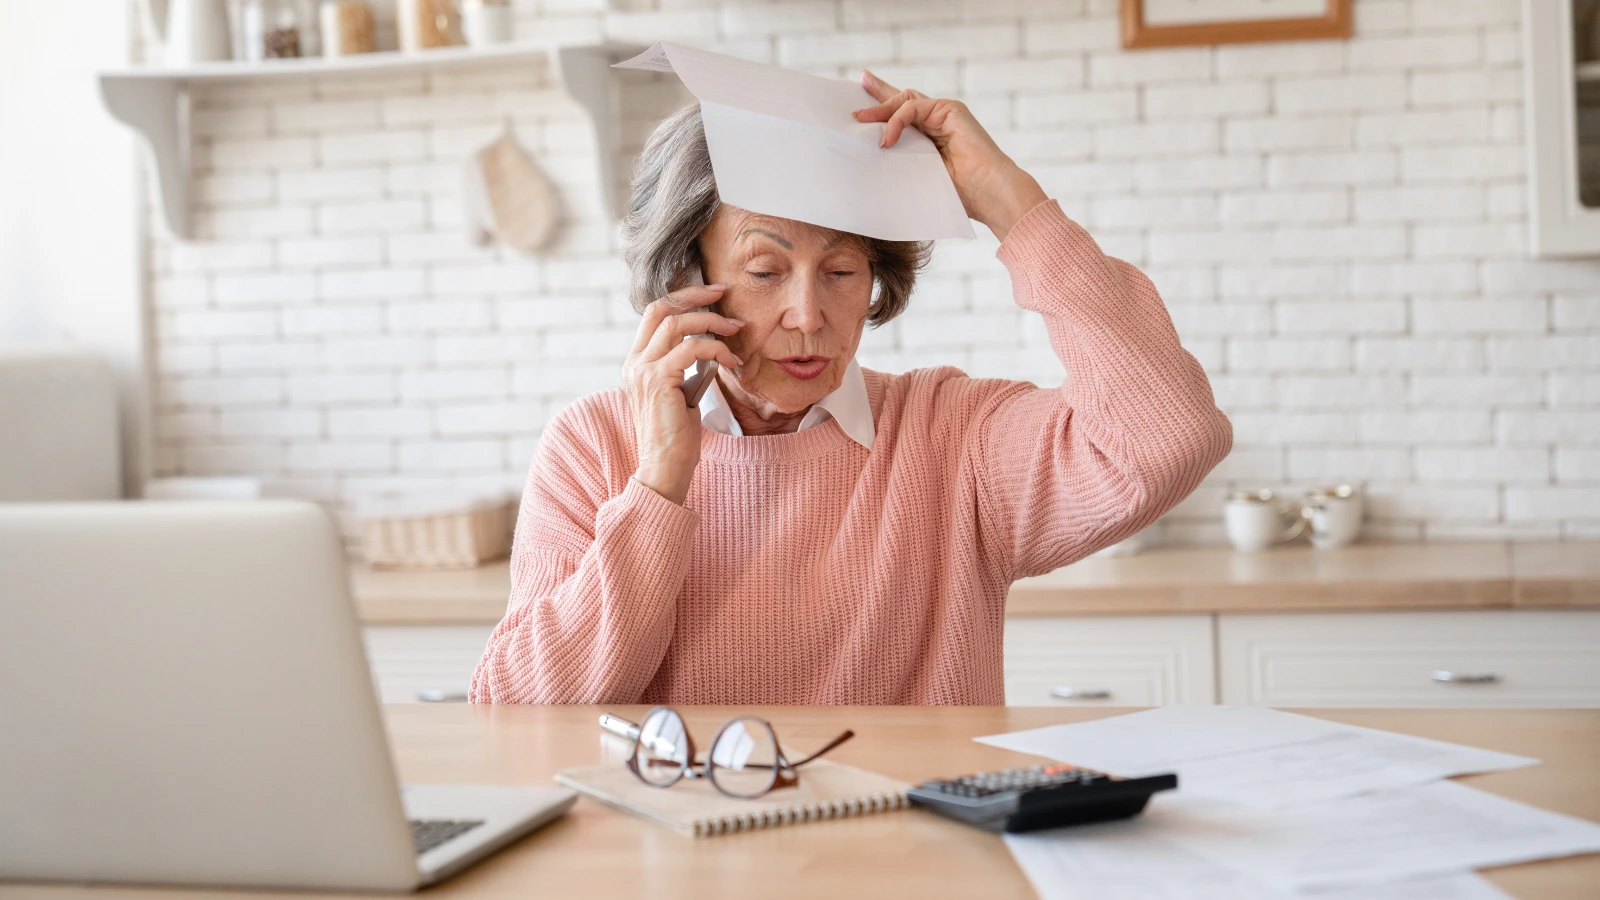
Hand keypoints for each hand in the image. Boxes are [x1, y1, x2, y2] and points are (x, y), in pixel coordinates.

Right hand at [624, 285, 744, 505]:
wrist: (665, 467)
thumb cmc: (677, 435)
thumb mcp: (679, 392)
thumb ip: (684, 366)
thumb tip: (708, 345)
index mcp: (636, 362)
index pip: (654, 314)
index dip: (682, 297)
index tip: (712, 294)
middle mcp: (634, 362)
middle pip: (661, 308)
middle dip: (695, 295)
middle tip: (724, 292)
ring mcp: (643, 370)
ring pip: (678, 324)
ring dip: (713, 323)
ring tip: (737, 330)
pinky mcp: (659, 381)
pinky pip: (693, 349)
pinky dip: (718, 349)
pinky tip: (734, 362)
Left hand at [852, 71, 1047, 241]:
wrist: (989, 196)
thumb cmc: (960, 196)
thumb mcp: (917, 176)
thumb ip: (899, 161)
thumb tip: (871, 157)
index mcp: (931, 139)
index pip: (901, 118)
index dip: (881, 109)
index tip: (859, 111)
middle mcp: (938, 123)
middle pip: (901, 101)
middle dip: (878, 94)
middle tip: (858, 86)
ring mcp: (944, 114)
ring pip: (904, 101)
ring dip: (880, 110)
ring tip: (859, 121)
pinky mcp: (950, 110)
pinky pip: (913, 108)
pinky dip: (897, 121)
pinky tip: (887, 138)